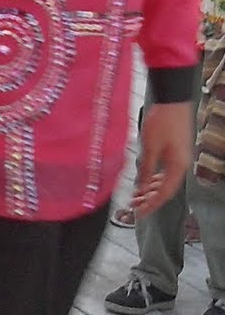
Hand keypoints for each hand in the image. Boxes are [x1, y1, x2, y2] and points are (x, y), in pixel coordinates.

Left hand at [131, 101, 191, 216]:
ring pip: (164, 180)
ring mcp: (179, 158)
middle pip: (165, 189)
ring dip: (150, 189)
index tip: (138, 214)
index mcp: (178, 167)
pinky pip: (165, 171)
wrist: (172, 100)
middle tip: (133, 206)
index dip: (151, 205)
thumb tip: (140, 187)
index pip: (164, 194)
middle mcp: (181, 165)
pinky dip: (153, 178)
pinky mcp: (174, 151)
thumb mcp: (149, 147)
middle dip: (149, 199)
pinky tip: (143, 181)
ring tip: (135, 195)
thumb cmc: (162, 121)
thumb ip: (145, 169)